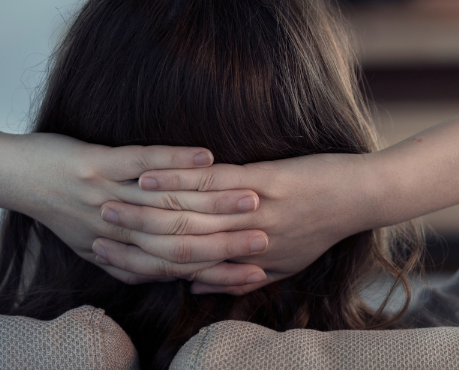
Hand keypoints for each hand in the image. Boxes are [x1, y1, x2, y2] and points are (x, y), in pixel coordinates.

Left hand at [6, 132, 270, 289]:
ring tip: (253, 197)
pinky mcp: (94, 164)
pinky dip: (176, 159)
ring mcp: (104, 196)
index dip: (219, 271)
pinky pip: (141, 161)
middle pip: (179, 241)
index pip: (177, 268)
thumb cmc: (57, 208)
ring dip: (213, 199)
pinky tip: (208, 155)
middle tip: (268, 236)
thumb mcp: (94, 244)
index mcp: (117, 252)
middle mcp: (114, 231)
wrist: (10, 176)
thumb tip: (172, 276)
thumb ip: (131, 261)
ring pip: (168, 202)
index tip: (259, 268)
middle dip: (228, 240)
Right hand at [93, 152, 381, 294]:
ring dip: (144, 210)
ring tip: (106, 202)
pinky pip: (214, 182)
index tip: (108, 259)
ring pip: (190, 215)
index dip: (145, 266)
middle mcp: (247, 244)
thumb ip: (243, 276)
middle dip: (133, 240)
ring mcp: (255, 213)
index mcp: (251, 265)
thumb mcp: (287, 262)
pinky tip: (148, 173)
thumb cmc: (325, 226)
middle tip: (94, 231)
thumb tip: (198, 284)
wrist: (364, 195)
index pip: (187, 270)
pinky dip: (178, 178)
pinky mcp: (265, 182)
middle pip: (180, 246)